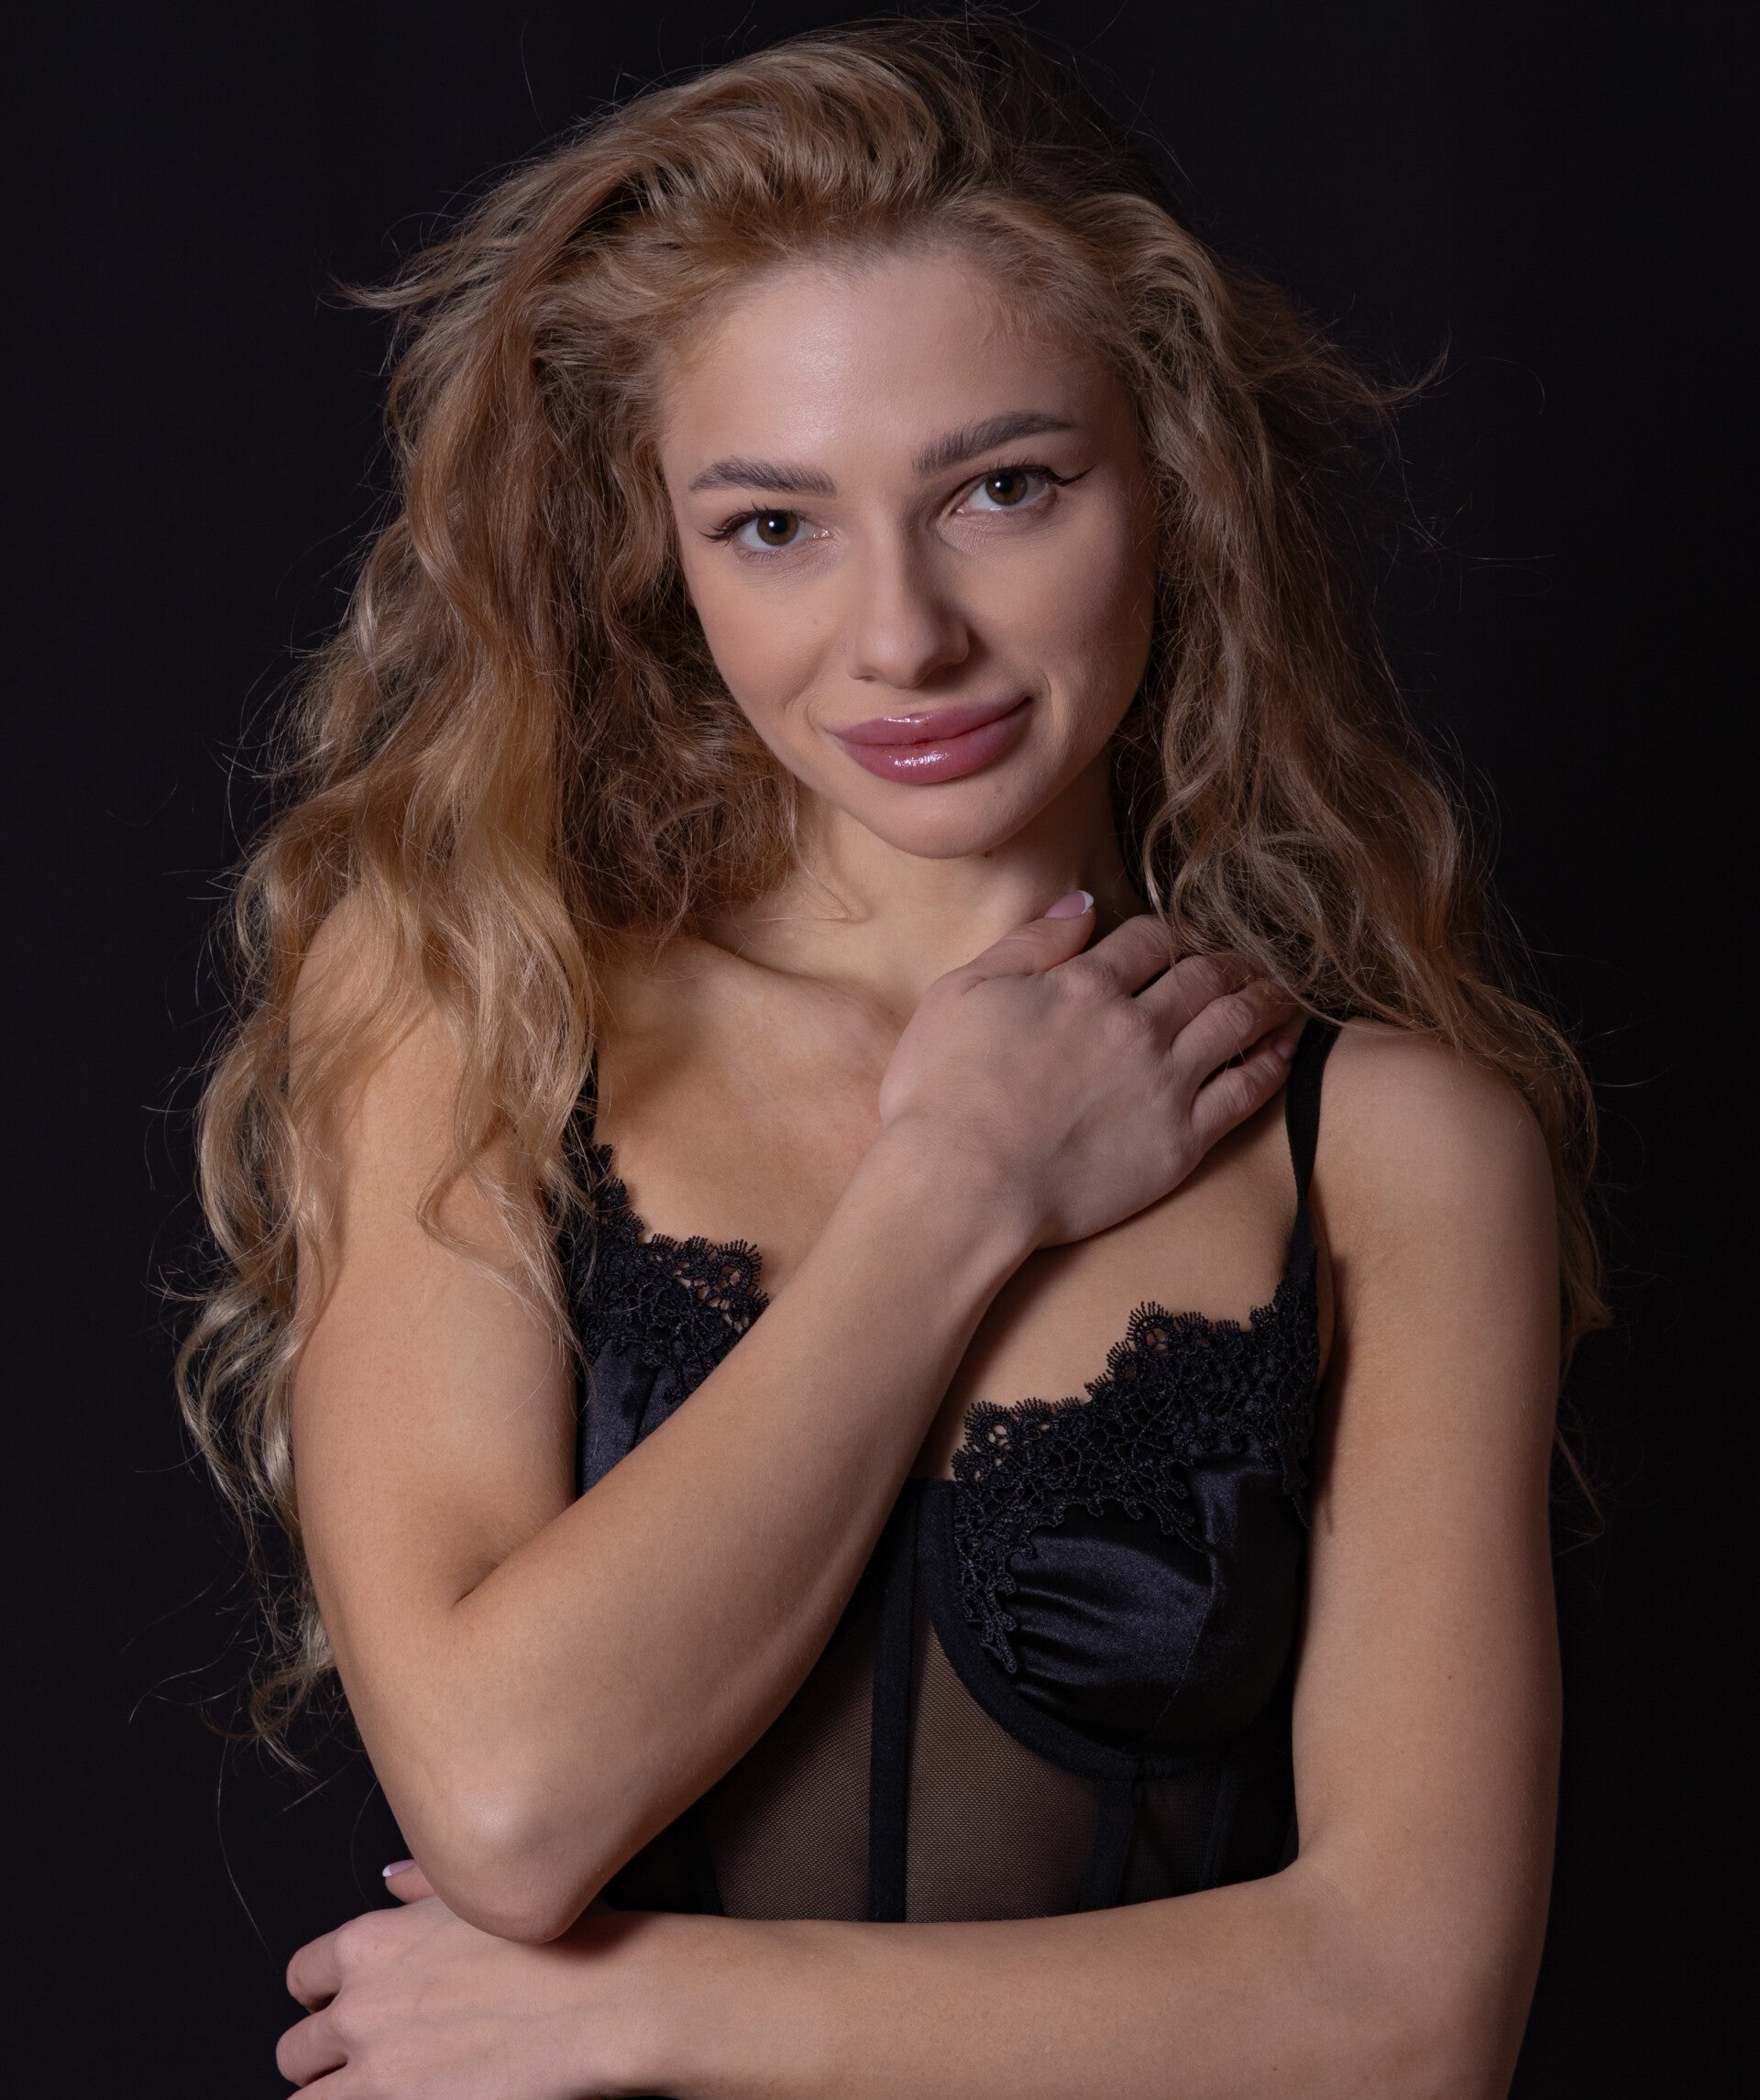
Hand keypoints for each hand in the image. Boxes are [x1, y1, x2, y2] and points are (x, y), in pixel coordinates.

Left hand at [277, 1876, 670, 2096]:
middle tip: (362, 2060)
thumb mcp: (482, 1893)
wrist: (603, 2000)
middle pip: (296, 2051)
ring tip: (378, 2090)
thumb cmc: (557, 1940)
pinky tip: (411, 2098)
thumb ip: (421, 1883)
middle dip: (322, 2058)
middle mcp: (362, 2010)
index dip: (322, 1995)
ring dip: (337, 2097)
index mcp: (370, 1945)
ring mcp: (379, 2075)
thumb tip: (393, 1879)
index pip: (303, 1978)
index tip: (341, 2006)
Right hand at [877, 894, 1298, 1248]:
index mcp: (1083, 986)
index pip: (1145, 940)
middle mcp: (1136, 1025)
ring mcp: (1164, 1083)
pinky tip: (1288, 1045)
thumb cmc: (944, 1092)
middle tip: (1248, 958)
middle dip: (1228, 960)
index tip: (1175, 939)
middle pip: (1202, 975)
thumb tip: (1082, 905)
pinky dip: (1273, 1061)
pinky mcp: (1181, 1141)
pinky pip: (1244, 1092)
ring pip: (1235, 1023)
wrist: (963, 1184)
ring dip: (1264, 998)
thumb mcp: (962, 992)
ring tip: (1283, 989)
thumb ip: (1028, 944)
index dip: (1164, 934)